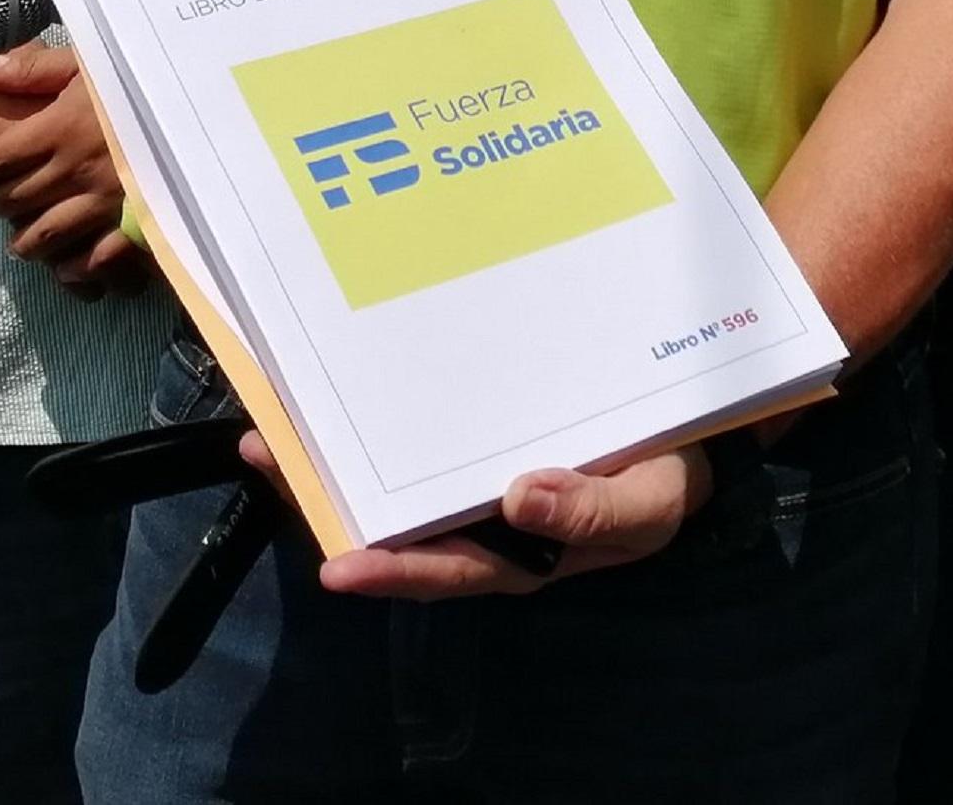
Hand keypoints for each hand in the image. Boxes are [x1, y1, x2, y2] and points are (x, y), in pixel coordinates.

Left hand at [0, 66, 124, 287]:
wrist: (202, 105)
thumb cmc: (141, 80)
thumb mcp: (89, 62)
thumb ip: (35, 68)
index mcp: (62, 127)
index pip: (1, 157)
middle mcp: (77, 167)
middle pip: (16, 197)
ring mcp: (106, 200)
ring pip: (46, 233)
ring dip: (23, 241)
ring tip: (16, 242)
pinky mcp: (135, 223)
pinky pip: (93, 257)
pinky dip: (72, 267)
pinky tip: (63, 267)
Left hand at [239, 426, 711, 599]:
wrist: (685, 430)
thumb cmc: (664, 477)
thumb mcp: (649, 503)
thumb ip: (594, 511)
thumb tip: (523, 500)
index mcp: (518, 549)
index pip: (446, 568)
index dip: (394, 571)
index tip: (338, 567)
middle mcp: (479, 519)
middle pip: (393, 525)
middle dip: (327, 499)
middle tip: (267, 455)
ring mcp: (469, 476)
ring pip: (389, 477)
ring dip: (330, 453)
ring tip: (270, 422)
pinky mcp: (470, 432)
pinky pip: (412, 430)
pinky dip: (369, 414)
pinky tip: (329, 380)